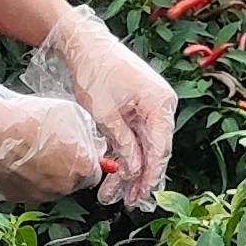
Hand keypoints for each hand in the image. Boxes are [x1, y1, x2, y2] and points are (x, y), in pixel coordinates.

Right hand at [0, 85, 102, 206]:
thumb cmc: (27, 119)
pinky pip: (28, 190)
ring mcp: (39, 196)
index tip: (75, 152)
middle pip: (71, 182)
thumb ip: (85, 134)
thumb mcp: (68, 115)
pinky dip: (25, 180)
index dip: (84, 160)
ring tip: (29, 152)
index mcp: (81, 169)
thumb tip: (91, 144)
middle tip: (49, 149)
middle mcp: (63, 188)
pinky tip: (16, 161)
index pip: (93, 172)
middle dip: (65, 168)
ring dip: (44, 175)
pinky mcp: (17, 198)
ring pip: (49, 187)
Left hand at [40, 4, 178, 204]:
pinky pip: (137, 134)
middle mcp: (162, 104)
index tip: (139, 197)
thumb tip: (134, 171)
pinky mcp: (140, 104)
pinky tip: (115, 171)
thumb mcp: (105, 115)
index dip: (150, 176)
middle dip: (140, 178)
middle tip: (126, 202)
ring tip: (113, 193)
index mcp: (159, 104)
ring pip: (145, 145)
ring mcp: (153, 104)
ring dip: (130, 168)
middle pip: (155, 149)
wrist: (84, 43)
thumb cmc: (93, 72)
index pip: (160, 149)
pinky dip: (126, 152)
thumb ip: (123, 144)